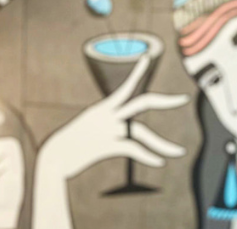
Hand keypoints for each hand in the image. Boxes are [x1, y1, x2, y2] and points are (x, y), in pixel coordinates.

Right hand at [36, 55, 188, 181]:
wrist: (53, 156)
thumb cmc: (69, 144)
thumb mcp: (87, 128)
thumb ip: (104, 124)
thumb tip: (119, 129)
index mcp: (103, 108)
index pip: (125, 87)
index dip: (138, 72)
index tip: (147, 57)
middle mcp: (108, 115)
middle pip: (143, 103)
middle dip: (166, 100)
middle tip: (184, 98)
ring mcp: (108, 130)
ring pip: (143, 133)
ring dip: (163, 145)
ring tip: (179, 152)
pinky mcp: (107, 147)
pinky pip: (134, 150)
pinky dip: (148, 157)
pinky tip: (160, 162)